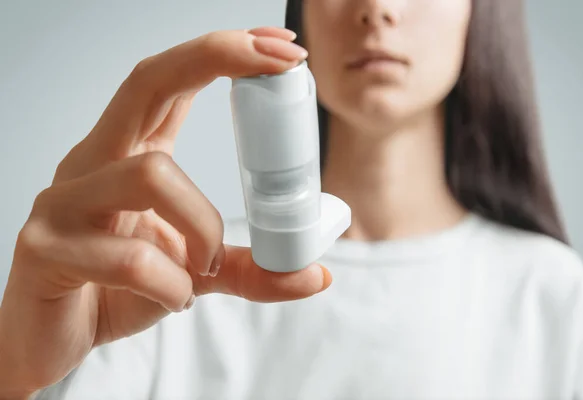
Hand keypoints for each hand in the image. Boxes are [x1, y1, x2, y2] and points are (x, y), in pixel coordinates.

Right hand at [0, 26, 329, 397]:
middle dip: (217, 57)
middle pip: (147, 82)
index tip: (280, 47)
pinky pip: (130, 257)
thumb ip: (251, 268)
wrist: (51, 342)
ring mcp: (63, 201)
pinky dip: (172, 284)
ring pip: (151, 176)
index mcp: (127, 156)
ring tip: (205, 270)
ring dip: (202, 228)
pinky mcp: (44, 248)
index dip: (222, 52)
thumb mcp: (196, 274)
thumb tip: (315, 273)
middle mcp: (93, 164)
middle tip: (280, 62)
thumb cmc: (117, 292)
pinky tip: (169, 299)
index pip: (169, 82)